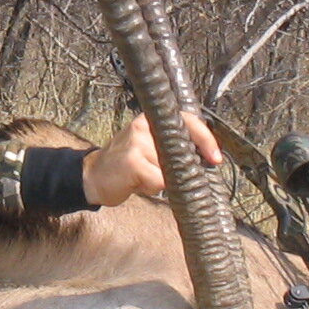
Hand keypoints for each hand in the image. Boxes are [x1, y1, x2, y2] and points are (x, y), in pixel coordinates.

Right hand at [81, 111, 223, 206]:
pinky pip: (158, 180)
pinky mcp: (132, 161)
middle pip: (182, 147)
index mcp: (150, 120)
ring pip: (171, 169)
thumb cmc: (127, 165)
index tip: (215, 158)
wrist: (93, 176)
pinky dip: (152, 188)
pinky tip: (137, 184)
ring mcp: (137, 142)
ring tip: (144, 178)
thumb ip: (172, 147)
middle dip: (185, 166)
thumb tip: (205, 158)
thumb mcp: (149, 148)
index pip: (187, 120)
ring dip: (162, 181)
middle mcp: (144, 126)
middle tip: (176, 176)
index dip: (206, 139)